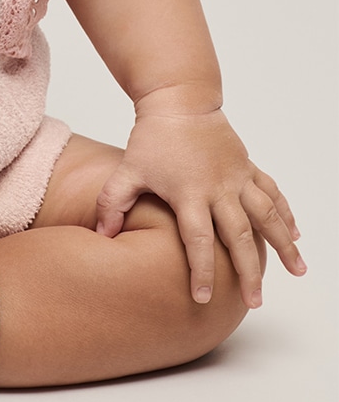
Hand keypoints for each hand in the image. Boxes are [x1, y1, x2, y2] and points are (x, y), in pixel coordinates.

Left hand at [94, 106, 305, 307]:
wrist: (179, 99)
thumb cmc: (153, 136)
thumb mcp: (128, 169)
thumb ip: (113, 202)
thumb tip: (102, 234)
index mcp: (189, 193)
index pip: (198, 240)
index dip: (201, 270)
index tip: (203, 297)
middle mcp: (219, 188)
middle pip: (239, 236)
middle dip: (248, 272)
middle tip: (253, 302)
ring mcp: (237, 176)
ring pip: (266, 215)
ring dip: (283, 244)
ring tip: (298, 270)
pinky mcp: (247, 165)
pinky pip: (271, 192)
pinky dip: (285, 212)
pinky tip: (295, 233)